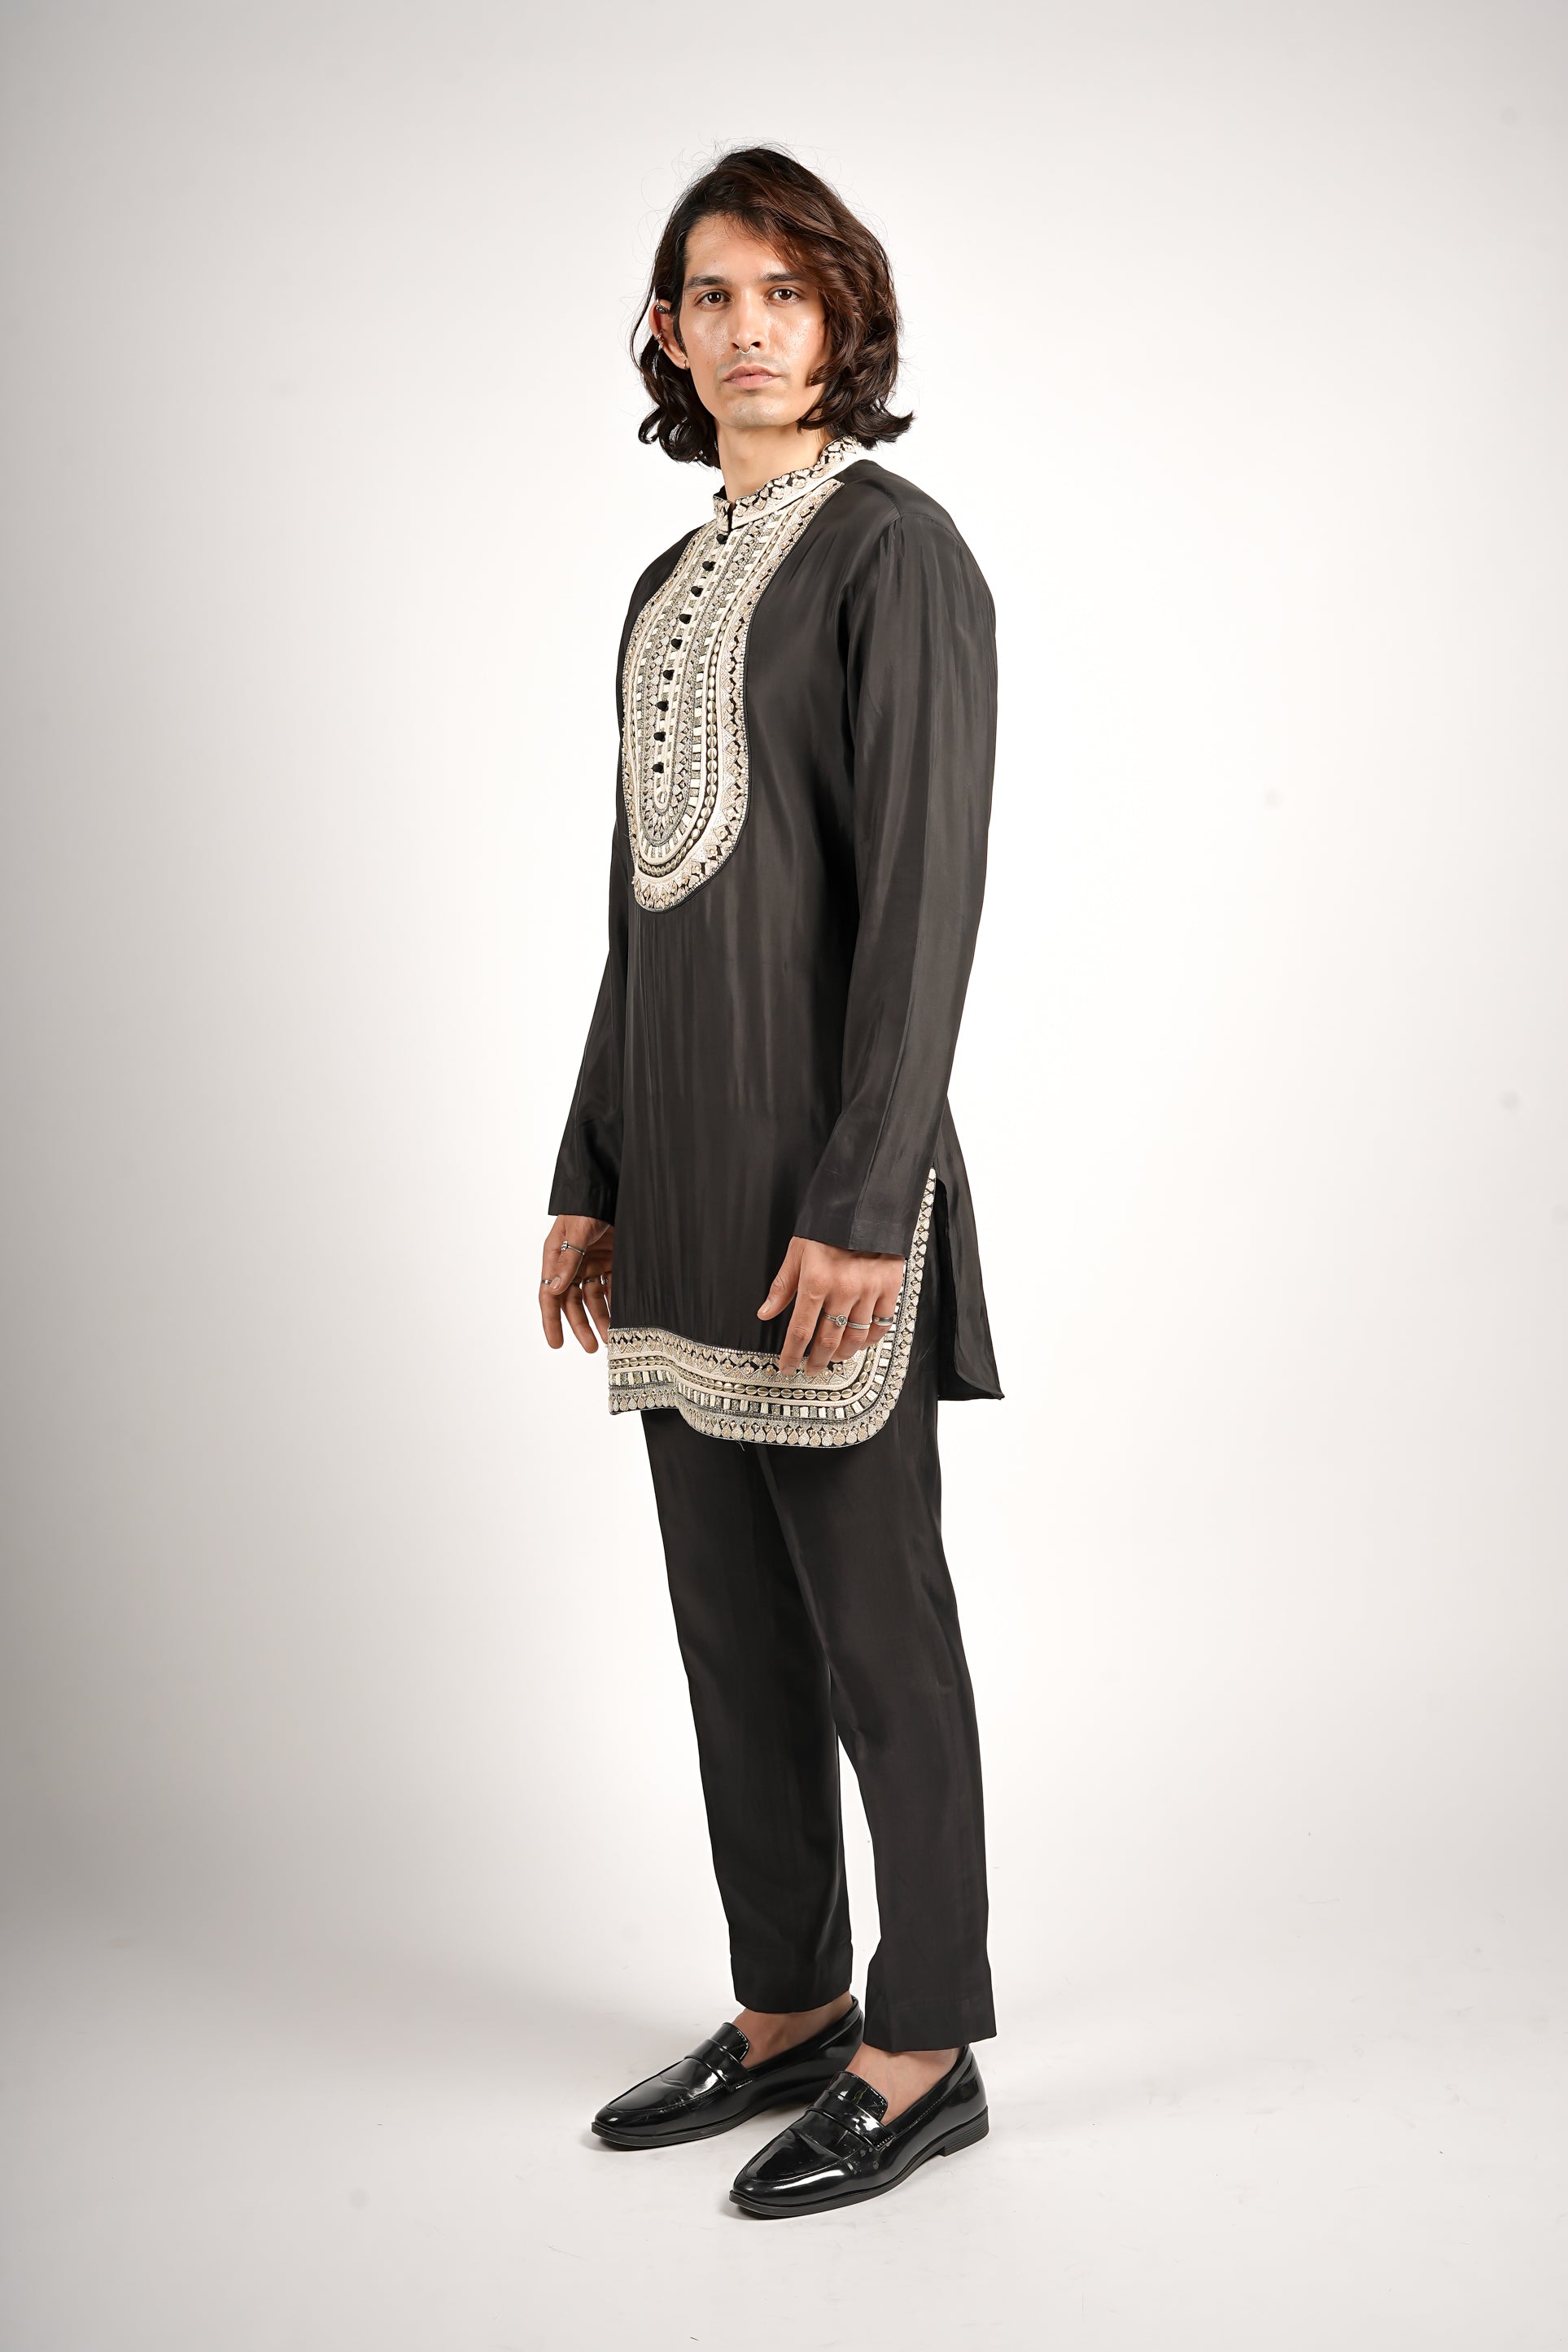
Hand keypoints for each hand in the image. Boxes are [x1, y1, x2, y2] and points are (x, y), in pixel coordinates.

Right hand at [539, 1216, 613, 1352]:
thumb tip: (555, 1288)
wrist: (613, 1187)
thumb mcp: (577, 1230)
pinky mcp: (611, 1260)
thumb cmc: (589, 1204)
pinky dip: (616, 1301)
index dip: (552, 1320)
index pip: (550, 1294)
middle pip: (573, 1302)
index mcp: (556, 1257)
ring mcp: (592, 1262)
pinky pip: (611, 1286)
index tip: (556, 1343)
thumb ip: (568, 1258)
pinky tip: (624, 1315)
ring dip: (601, 1316)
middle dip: (581, 1325)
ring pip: (594, 1298)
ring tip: (611, 1337)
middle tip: (592, 1346)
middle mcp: (572, 1264)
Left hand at [757, 1236, 905, 1374]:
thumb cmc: (828, 1228)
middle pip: (827, 1341)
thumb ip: (783, 1286)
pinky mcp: (889, 1288)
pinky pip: (880, 1325)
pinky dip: (869, 1340)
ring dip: (842, 1355)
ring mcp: (869, 1291)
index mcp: (816, 1281)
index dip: (792, 1354)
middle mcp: (843, 1290)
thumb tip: (765, 1312)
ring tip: (833, 1358)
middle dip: (816, 1361)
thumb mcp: (798, 1252)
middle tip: (811, 1369)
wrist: (865, 1207)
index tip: (787, 1367)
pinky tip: (860, 1343)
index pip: (800, 1330)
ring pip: (854, 1338)